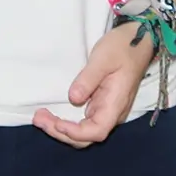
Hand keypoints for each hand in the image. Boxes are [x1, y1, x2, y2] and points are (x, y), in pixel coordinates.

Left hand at [32, 21, 156, 148]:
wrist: (138, 39)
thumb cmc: (122, 47)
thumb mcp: (103, 58)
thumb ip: (88, 79)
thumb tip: (73, 98)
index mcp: (116, 104)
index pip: (96, 131)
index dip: (75, 132)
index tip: (56, 123)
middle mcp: (112, 112)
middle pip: (87, 136)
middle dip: (61, 132)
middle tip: (38, 119)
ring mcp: (107, 109)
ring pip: (84, 131)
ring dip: (61, 129)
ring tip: (40, 118)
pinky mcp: (101, 104)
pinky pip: (84, 121)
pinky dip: (67, 122)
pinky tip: (53, 115)